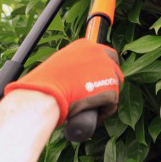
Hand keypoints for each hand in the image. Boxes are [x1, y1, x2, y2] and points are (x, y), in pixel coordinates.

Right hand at [3, 39, 122, 125]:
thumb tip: (77, 76)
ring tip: (91, 108)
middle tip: (95, 95)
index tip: (97, 80)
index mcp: (87, 45)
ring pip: (114, 87)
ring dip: (105, 98)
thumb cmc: (46, 83)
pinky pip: (112, 104)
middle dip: (108, 83)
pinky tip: (94, 116)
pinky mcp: (110, 89)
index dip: (104, 69)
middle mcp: (100, 54)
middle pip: (114, 69)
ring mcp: (107, 71)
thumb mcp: (60, 64)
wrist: (47, 94)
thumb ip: (73, 65)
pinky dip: (105, 111)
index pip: (106, 55)